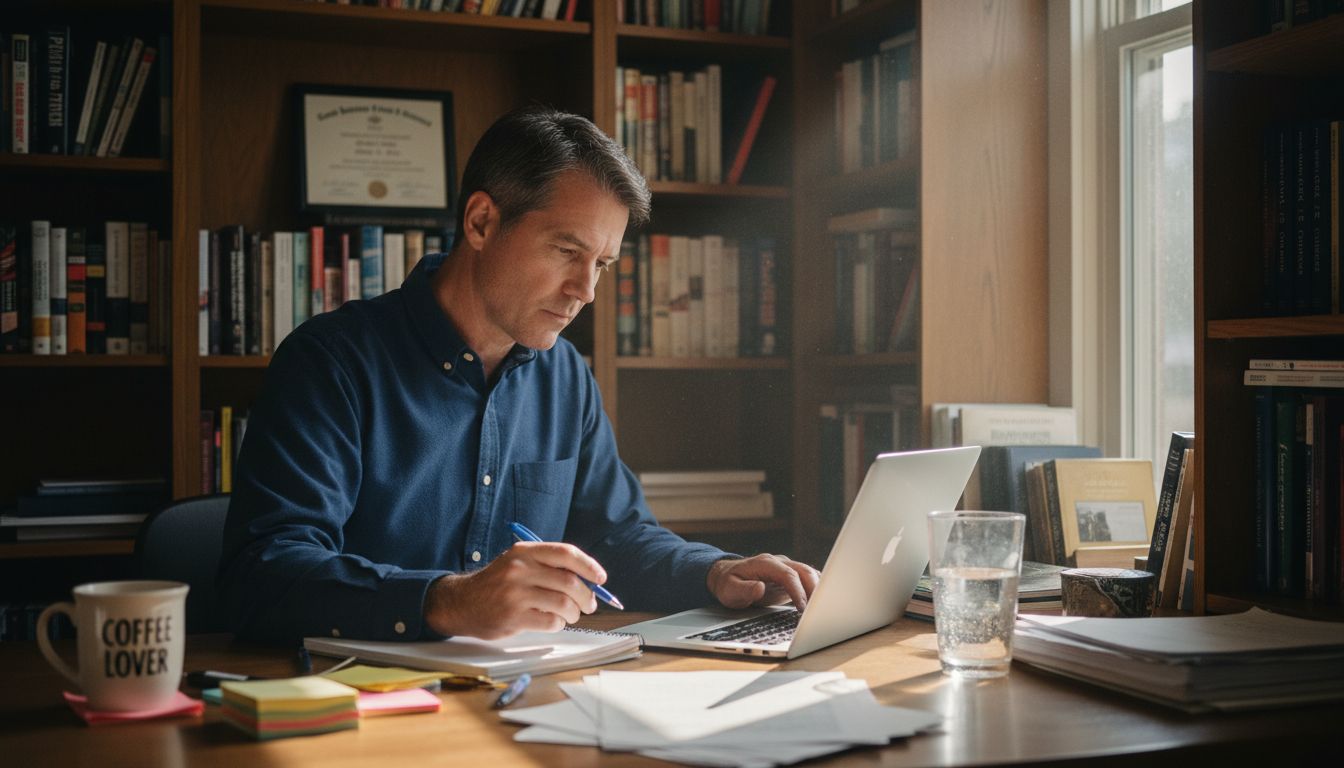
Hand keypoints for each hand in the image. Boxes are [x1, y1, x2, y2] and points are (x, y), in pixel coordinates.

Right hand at [423, 542, 605, 639]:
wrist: (463, 603)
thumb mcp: (519, 563)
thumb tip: (589, 580)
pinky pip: (551, 621)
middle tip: (589, 604)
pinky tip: (553, 621)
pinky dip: (559, 624)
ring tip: (571, 615)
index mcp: (525, 552)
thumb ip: (548, 566)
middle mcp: (520, 569)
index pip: (566, 553)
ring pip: (563, 603)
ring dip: (574, 612)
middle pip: (569, 582)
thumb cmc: (498, 583)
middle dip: (586, 596)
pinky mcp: (513, 617)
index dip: (589, 566)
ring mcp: (515, 593)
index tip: (601, 578)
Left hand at [706, 554, 820, 611]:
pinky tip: (821, 602)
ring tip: (823, 608)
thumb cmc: (729, 584)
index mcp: (765, 563)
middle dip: (814, 589)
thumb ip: (744, 589)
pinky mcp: (790, 576)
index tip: (803, 607)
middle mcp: (778, 562)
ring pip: (809, 573)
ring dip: (818, 589)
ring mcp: (786, 567)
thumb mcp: (730, 590)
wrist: (727, 575)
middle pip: (804, 571)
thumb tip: (759, 587)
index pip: (788, 574)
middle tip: (818, 610)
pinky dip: (816, 588)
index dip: (798, 591)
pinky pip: (808, 579)